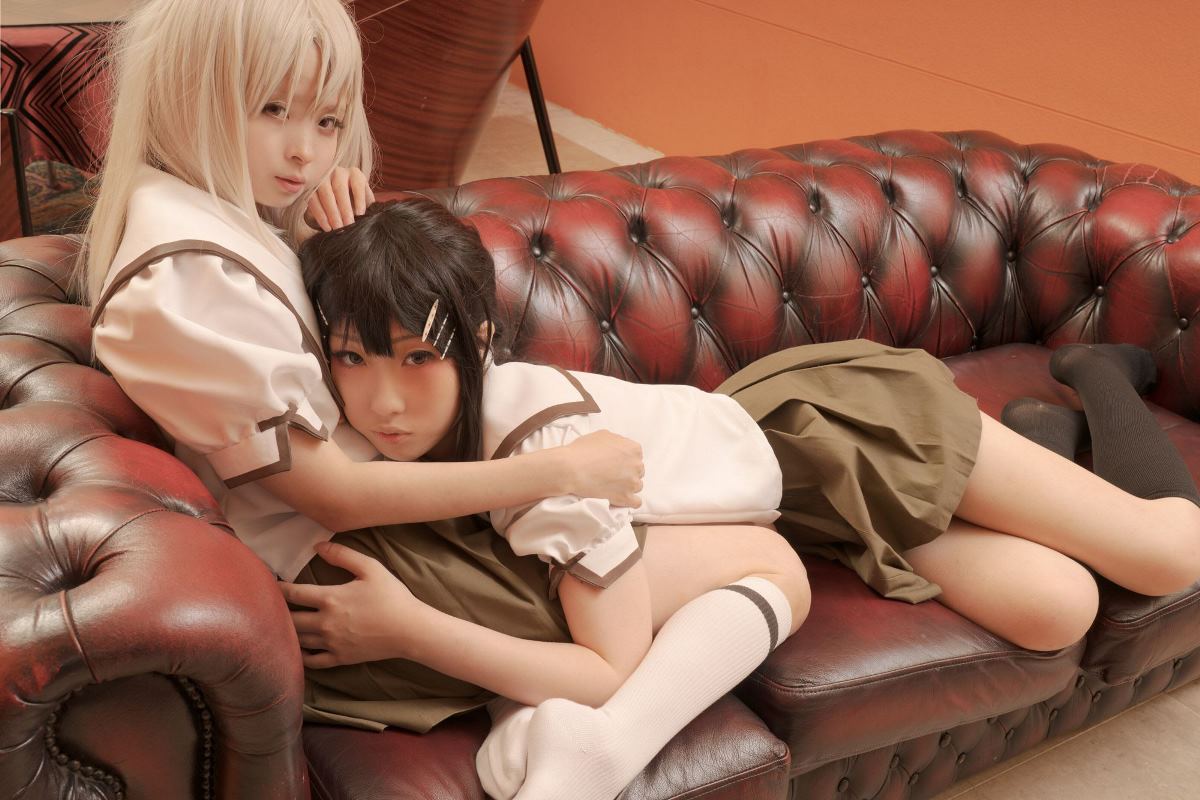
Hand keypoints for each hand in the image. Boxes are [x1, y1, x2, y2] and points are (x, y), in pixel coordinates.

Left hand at [278, 542, 425, 668]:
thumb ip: (342, 554)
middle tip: (267, 606)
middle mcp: (325, 623)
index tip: (268, 584)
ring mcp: (331, 643)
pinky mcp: (340, 658)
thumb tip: (317, 546)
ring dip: (285, 632)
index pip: (293, 594)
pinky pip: (312, 661)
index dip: (277, 588)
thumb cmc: (392, 596)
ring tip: (277, 626)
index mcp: (330, 599)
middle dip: (276, 612)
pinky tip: (295, 650)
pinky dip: (299, 656)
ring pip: (297, 640)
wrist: (410, 629)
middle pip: (290, 619)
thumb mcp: (371, 568)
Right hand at [305, 166, 374, 232]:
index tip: (360, 214)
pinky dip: (320, 215)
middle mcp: (338, 172)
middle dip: (344, 209)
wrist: (337, 199)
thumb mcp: (364, 201)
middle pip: (340, 189)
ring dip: (331, 213)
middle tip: (348, 225)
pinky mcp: (311, 187)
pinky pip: (313, 200)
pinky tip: (326, 227)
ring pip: (325, 194)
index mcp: (354, 174)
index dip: (359, 199)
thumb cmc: (355, 201)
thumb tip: (373, 217)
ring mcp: (323, 178)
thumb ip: (369, 206)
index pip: (357, 184)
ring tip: (337, 228)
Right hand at [560, 430, 643, 507]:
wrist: (571, 469)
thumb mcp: (602, 435)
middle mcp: (637, 465)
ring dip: (628, 487)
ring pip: (637, 486)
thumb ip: (617, 441)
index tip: (615, 464)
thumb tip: (619, 448)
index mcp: (633, 448)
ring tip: (612, 486)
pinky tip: (620, 499)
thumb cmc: (582, 450)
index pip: (636, 456)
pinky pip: (636, 502)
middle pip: (638, 471)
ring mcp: (633, 482)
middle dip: (627, 473)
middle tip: (612, 475)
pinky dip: (629, 501)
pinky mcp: (626, 498)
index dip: (624, 460)